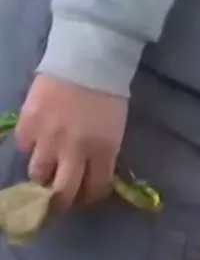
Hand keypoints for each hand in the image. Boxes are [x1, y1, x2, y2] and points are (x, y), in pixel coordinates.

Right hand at [14, 74, 127, 211]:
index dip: (89, 197)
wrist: (87, 58)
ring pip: (37, 174)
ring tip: (47, 169)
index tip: (86, 197)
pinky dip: (30, 146)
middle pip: (62, 192)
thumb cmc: (109, 91)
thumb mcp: (115, 127)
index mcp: (104, 150)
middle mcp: (74, 150)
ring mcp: (47, 138)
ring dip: (43, 175)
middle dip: (61, 201)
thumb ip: (103, 152)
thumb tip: (91, 172)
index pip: (95, 189)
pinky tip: (38, 138)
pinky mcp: (27, 125)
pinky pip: (23, 147)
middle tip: (59, 199)